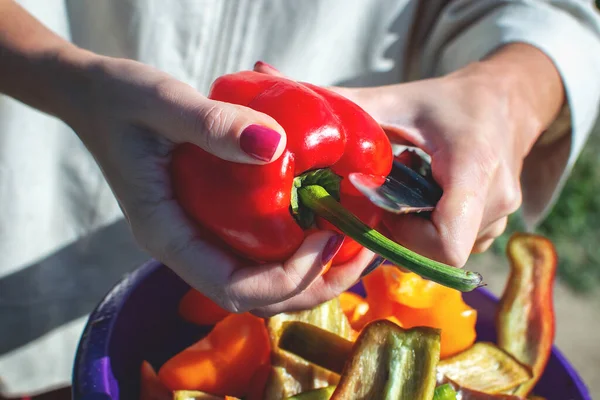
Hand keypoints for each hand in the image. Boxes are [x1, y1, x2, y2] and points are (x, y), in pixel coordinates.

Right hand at [54, 52, 374, 314]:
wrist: (95, 97)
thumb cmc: (118, 99)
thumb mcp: (160, 102)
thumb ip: (212, 123)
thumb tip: (276, 145)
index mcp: (167, 235)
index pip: (234, 288)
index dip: (288, 276)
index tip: (327, 235)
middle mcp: (186, 247)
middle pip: (258, 298)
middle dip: (315, 283)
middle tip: (360, 247)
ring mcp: (200, 237)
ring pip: (263, 281)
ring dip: (313, 272)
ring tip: (354, 238)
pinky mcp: (212, 220)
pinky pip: (259, 251)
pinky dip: (298, 248)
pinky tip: (325, 219)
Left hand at [322, 44, 564, 266]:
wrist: (506, 101)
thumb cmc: (448, 100)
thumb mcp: (398, 100)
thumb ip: (352, 108)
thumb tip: (300, 107)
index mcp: (474, 167)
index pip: (446, 246)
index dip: (404, 239)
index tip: (385, 207)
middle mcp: (497, 199)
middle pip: (436, 251)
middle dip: (401, 232)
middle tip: (386, 196)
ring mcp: (502, 216)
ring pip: (444, 251)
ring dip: (415, 230)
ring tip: (407, 191)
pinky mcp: (498, 224)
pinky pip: (456, 244)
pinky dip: (431, 229)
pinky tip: (424, 198)